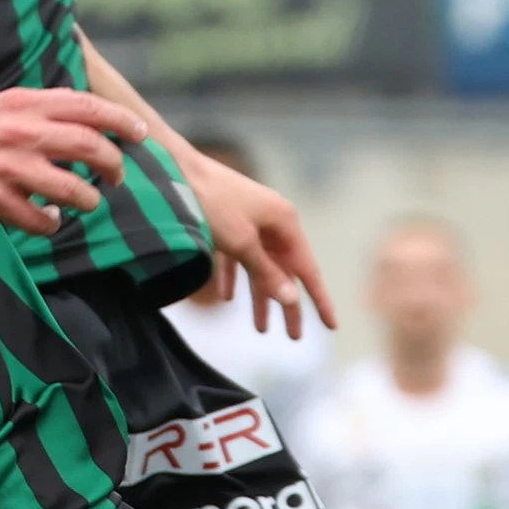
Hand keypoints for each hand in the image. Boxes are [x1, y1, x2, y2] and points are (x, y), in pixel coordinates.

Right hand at [0, 90, 140, 233]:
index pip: (88, 109)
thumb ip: (38, 108)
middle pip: (90, 148)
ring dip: (89, 199)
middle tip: (117, 176)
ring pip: (73, 190)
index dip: (122, 121)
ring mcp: (9, 168)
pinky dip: (53, 223)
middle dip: (114, 165)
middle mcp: (20, 133)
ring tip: (87, 201)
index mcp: (24, 105)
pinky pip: (41, 220)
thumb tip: (83, 116)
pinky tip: (49, 219)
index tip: (140, 133)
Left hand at [175, 144, 334, 339]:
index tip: (332, 325)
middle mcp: (273, 222)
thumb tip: (292, 298)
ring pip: (260, 267)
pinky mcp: (228, 223)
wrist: (176, 170)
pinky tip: (227, 298)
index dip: (320, 300)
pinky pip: (237, 257)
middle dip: (287, 306)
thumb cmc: (212, 203)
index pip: (308, 270)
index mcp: (285, 223)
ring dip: (259, 297)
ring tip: (260, 329)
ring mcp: (250, 222)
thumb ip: (267, 273)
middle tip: (293, 338)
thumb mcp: (242, 243)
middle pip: (285, 272)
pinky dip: (234, 278)